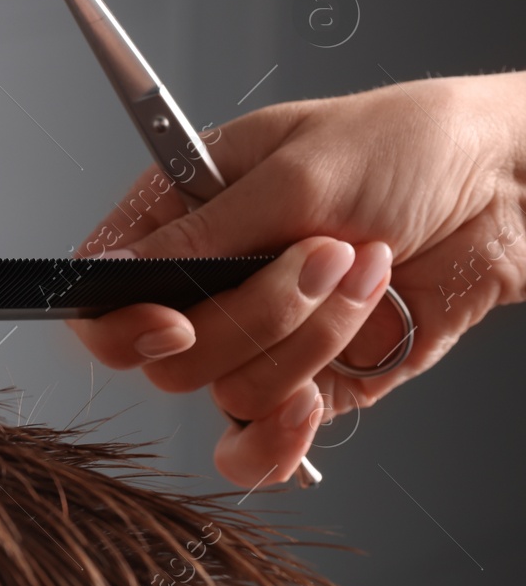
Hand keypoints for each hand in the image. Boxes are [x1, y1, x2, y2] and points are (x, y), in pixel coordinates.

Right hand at [68, 72, 525, 486]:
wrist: (512, 185)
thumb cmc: (406, 144)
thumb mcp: (293, 173)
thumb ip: (197, 237)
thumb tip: (106, 276)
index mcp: (181, 215)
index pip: (101, 295)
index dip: (122, 323)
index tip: (176, 321)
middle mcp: (209, 282)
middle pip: (168, 356)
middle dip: (254, 315)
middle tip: (319, 253)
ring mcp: (261, 338)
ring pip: (228, 391)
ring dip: (309, 339)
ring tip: (366, 271)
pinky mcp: (315, 381)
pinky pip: (263, 440)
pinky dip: (280, 437)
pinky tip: (315, 400)